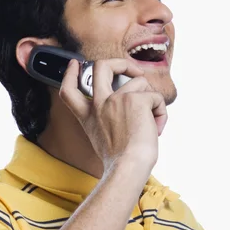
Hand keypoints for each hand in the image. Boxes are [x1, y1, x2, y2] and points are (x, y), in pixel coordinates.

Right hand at [59, 58, 167, 173]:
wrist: (128, 167)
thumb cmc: (121, 160)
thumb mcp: (103, 138)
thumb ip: (108, 120)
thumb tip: (131, 107)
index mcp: (89, 116)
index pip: (69, 90)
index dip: (70, 74)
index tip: (74, 64)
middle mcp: (99, 104)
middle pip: (102, 67)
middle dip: (120, 63)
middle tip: (133, 70)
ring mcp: (116, 99)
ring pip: (140, 82)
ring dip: (151, 99)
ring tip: (152, 122)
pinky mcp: (136, 99)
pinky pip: (155, 97)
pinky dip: (161, 112)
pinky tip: (156, 128)